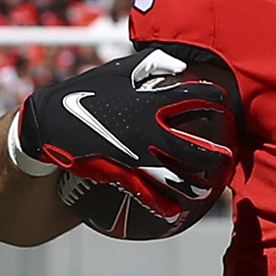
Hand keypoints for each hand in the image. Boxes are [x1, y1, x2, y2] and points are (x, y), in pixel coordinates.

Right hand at [15, 44, 243, 220]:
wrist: (47, 123)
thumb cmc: (86, 92)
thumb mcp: (117, 71)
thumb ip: (149, 66)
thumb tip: (178, 63)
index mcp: (149, 99)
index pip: (194, 97)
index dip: (214, 99)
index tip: (223, 104)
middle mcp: (146, 127)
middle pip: (191, 144)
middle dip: (214, 153)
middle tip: (228, 158)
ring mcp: (133, 153)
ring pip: (172, 174)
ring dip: (192, 184)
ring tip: (206, 191)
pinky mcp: (117, 173)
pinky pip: (144, 192)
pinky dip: (160, 203)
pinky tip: (173, 213)